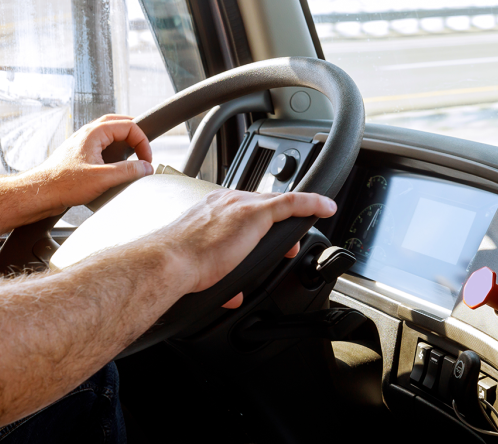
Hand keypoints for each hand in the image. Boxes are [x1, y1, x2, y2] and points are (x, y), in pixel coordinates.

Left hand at [29, 115, 152, 212]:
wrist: (40, 193)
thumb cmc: (63, 184)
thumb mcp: (102, 178)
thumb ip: (128, 171)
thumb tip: (146, 168)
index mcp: (94, 133)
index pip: (129, 126)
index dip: (142, 142)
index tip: (146, 160)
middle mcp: (87, 134)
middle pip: (119, 123)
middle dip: (135, 135)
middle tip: (145, 150)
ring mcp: (83, 144)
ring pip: (109, 133)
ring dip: (124, 141)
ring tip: (134, 154)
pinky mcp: (80, 155)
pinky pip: (102, 145)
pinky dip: (114, 150)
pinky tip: (116, 165)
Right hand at [158, 189, 336, 297]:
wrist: (171, 262)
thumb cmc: (178, 266)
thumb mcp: (204, 271)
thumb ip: (222, 280)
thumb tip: (233, 295)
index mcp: (210, 210)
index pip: (242, 210)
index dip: (257, 224)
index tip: (262, 238)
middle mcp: (226, 201)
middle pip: (263, 206)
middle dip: (276, 225)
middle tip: (286, 247)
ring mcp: (242, 205)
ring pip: (278, 204)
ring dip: (293, 219)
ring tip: (304, 234)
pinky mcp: (256, 212)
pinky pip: (292, 202)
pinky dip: (312, 203)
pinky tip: (326, 208)